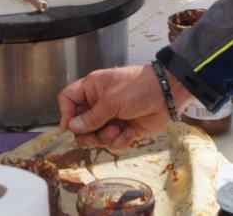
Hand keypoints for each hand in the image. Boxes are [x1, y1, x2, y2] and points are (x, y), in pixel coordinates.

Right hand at [58, 64, 189, 149]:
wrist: (167, 95)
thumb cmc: (138, 88)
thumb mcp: (112, 100)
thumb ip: (91, 116)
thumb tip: (72, 128)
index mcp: (92, 88)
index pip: (68, 99)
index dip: (65, 114)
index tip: (68, 129)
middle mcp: (98, 103)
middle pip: (80, 124)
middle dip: (88, 134)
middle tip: (95, 137)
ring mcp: (111, 118)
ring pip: (96, 136)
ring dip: (106, 137)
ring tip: (118, 130)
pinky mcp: (124, 130)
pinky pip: (112, 143)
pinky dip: (120, 141)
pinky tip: (130, 133)